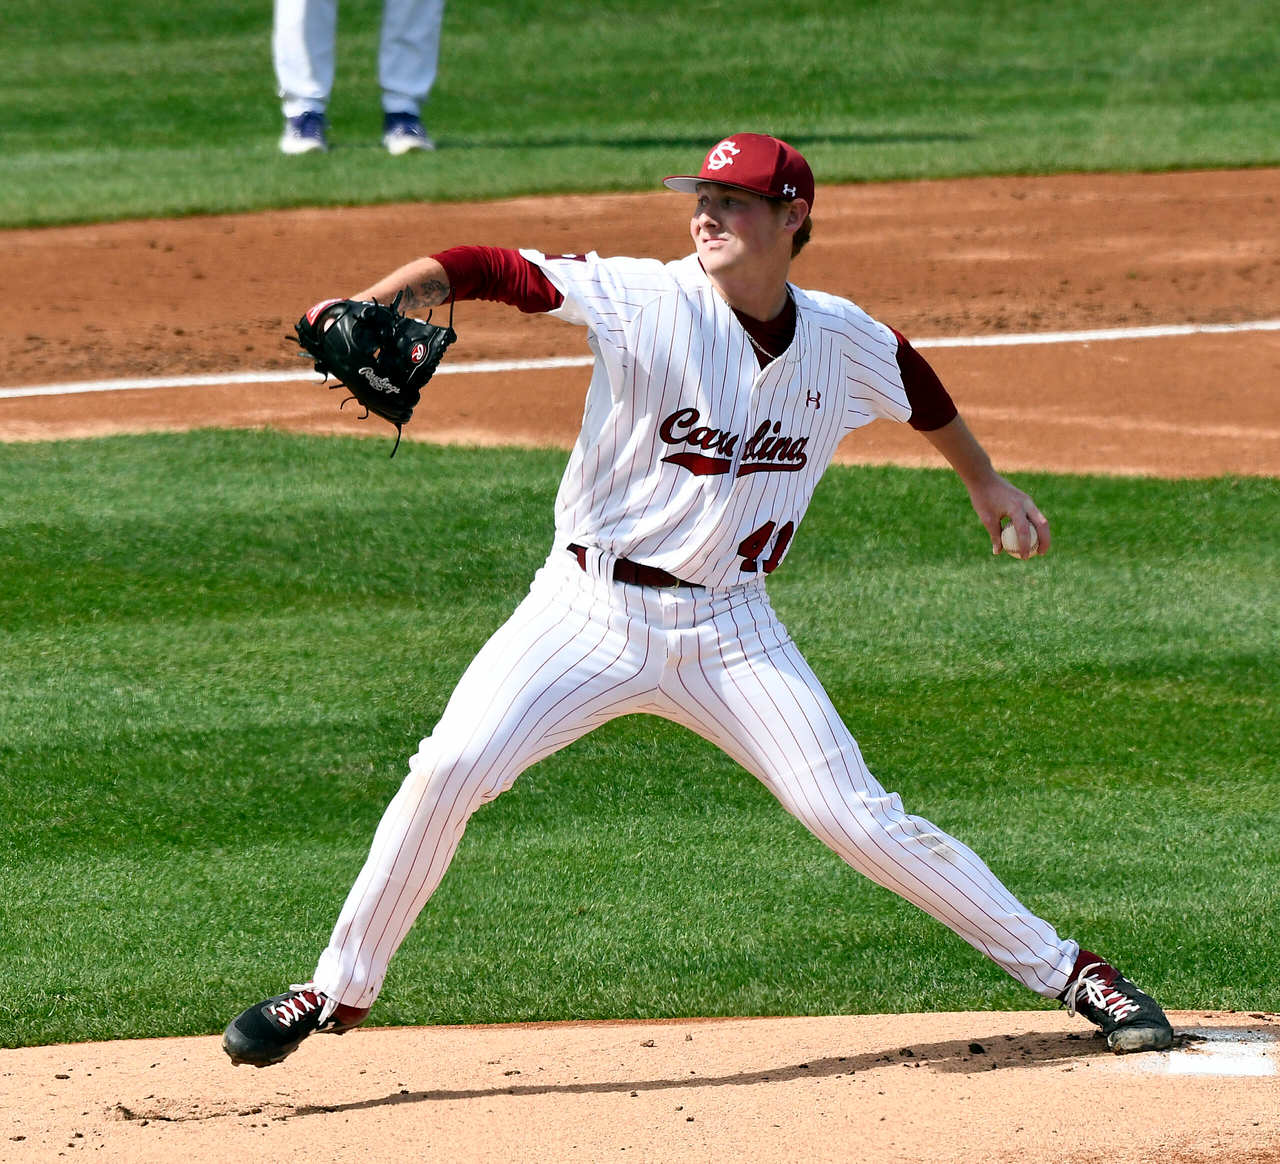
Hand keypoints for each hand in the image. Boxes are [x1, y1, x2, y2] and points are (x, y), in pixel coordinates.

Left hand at [920, 414, 1049, 558]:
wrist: (983, 477)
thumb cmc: (983, 498)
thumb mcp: (987, 518)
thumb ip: (995, 535)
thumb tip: (998, 552)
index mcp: (1016, 508)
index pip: (1024, 531)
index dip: (1025, 546)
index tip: (1024, 557)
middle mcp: (1026, 503)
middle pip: (1042, 524)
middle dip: (1044, 540)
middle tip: (1041, 554)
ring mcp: (1027, 500)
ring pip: (1041, 519)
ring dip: (1043, 534)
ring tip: (1040, 548)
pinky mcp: (1025, 499)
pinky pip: (1035, 515)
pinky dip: (1036, 526)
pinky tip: (1032, 536)